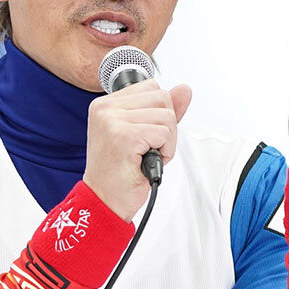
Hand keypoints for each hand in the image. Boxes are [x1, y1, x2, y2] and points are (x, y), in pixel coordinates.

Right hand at [84, 79, 191, 221]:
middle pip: (162, 98)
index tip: (143, 135)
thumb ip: (162, 109)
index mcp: (105, 104)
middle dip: (165, 126)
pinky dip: (165, 151)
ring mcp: (113, 121)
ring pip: (167, 116)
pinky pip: (165, 133)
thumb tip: (185, 89)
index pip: (151, 87)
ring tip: (145, 156)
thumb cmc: (119, 172)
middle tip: (146, 148)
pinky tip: (147, 161)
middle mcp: (105, 108)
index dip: (157, 114)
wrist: (104, 201)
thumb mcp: (142, 133)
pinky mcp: (125, 136)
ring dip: (166, 141)